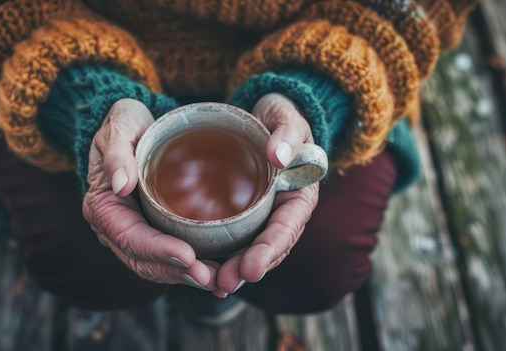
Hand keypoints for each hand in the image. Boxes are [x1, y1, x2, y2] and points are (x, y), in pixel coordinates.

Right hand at [82, 99, 216, 289]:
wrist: (135, 125)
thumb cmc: (125, 123)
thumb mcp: (120, 126)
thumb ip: (117, 154)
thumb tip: (120, 186)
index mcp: (103, 206)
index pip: (129, 237)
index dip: (157, 250)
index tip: (187, 255)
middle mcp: (115, 227)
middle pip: (143, 260)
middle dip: (175, 272)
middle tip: (209, 278)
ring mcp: (134, 232)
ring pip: (156, 265)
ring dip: (185, 276)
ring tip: (217, 281)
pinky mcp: (152, 231)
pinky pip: (168, 257)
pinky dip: (188, 267)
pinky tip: (216, 271)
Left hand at [214, 93, 320, 296]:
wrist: (262, 117)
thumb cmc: (278, 115)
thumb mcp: (285, 116)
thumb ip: (287, 132)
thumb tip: (279, 157)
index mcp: (300, 194)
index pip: (288, 227)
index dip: (270, 249)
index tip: (252, 268)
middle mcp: (284, 211)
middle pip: (270, 247)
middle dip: (250, 268)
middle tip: (225, 284)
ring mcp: (264, 215)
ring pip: (253, 249)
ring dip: (235, 270)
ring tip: (214, 286)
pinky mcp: (245, 215)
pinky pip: (237, 239)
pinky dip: (224, 256)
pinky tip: (204, 269)